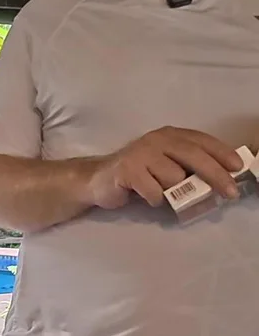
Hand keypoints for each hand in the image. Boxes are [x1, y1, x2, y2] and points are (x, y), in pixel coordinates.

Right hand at [88, 127, 243, 208]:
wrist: (98, 179)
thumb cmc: (138, 175)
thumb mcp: (166, 164)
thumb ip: (189, 166)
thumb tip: (222, 179)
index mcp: (170, 135)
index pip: (202, 141)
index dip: (222, 153)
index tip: (238, 167)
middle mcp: (157, 140)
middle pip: (193, 155)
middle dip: (215, 175)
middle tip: (230, 192)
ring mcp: (141, 153)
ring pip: (173, 177)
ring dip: (172, 192)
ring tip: (161, 192)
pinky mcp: (127, 169)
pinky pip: (154, 191)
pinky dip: (154, 199)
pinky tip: (145, 196)